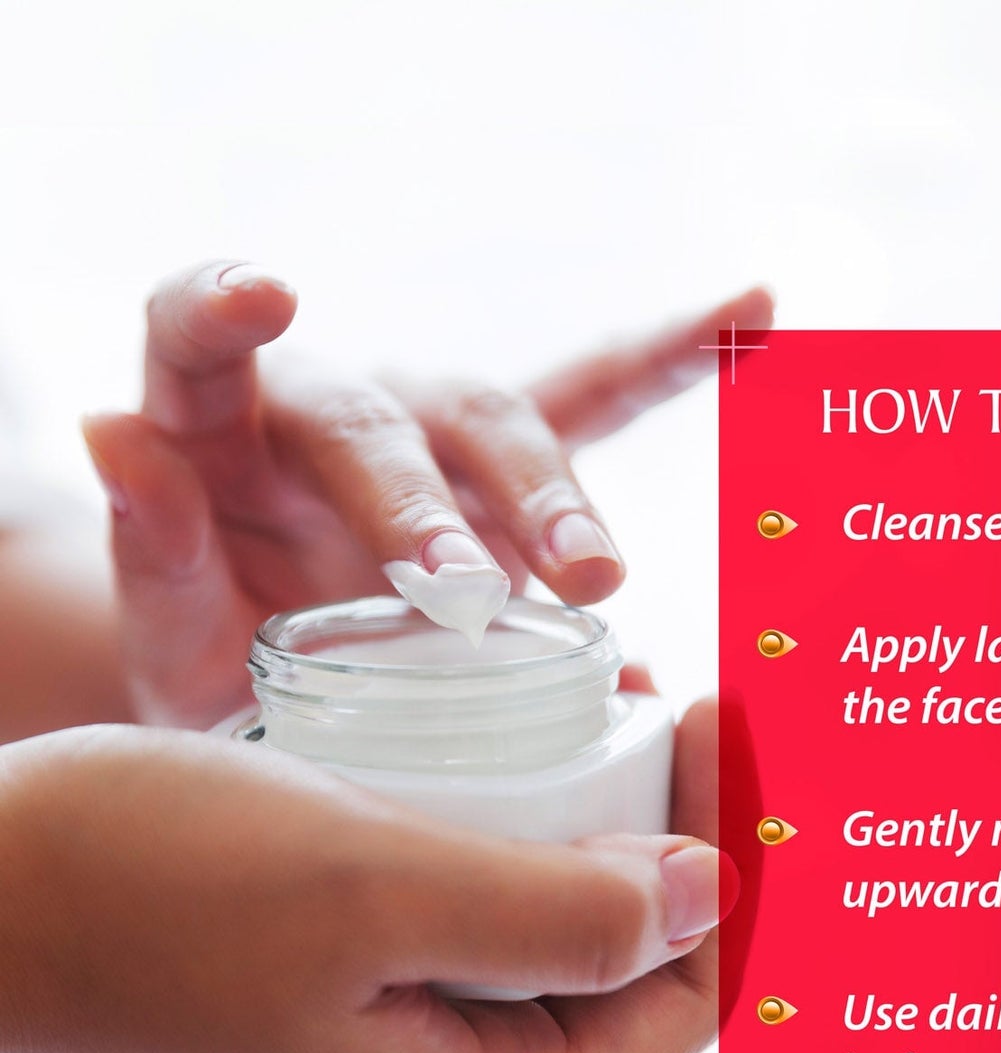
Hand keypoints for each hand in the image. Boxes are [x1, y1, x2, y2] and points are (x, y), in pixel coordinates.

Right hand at [0, 701, 729, 1052]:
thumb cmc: (152, 886)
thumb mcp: (377, 893)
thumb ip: (562, 917)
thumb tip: (710, 900)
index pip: (677, 1006)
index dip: (722, 874)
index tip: (721, 731)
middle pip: (623, 977)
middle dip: (670, 847)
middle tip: (676, 711)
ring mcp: (396, 1048)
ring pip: (550, 942)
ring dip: (597, 834)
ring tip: (615, 715)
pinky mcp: (351, 993)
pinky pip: (476, 923)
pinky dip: (519, 839)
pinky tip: (524, 760)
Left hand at [81, 261, 772, 727]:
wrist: (289, 673)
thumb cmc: (219, 647)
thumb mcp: (169, 623)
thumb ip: (148, 540)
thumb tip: (102, 430)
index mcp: (222, 430)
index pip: (202, 337)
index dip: (222, 307)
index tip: (263, 291)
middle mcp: (341, 405)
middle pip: (390, 420)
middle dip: (432, 503)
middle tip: (464, 593)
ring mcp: (435, 428)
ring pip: (504, 424)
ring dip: (552, 496)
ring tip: (592, 576)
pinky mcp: (511, 465)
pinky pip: (600, 397)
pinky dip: (673, 359)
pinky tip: (757, 314)